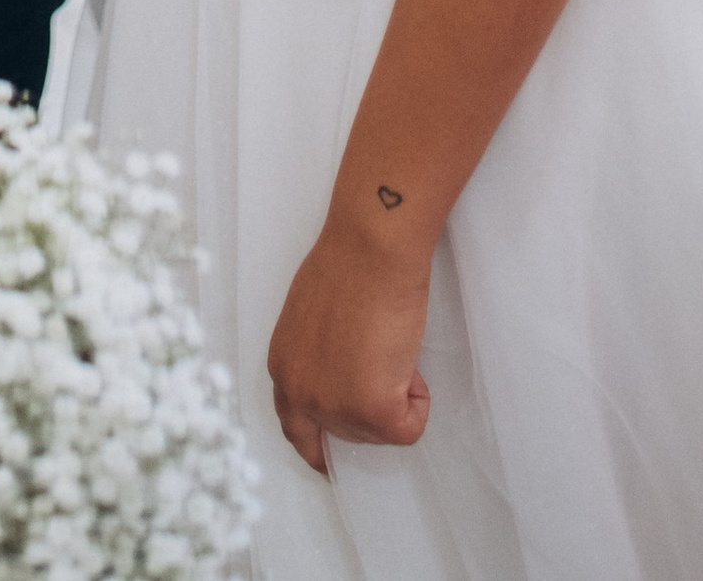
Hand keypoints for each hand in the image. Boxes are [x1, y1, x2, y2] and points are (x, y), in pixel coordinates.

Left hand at [267, 218, 433, 474]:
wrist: (372, 247)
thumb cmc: (348, 262)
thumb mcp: (311, 319)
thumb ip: (316, 355)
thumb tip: (341, 371)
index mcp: (283, 368)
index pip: (295, 427)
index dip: (316, 443)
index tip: (330, 456)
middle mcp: (301, 395)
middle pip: (343, 433)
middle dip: (368, 411)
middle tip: (383, 366)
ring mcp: (335, 406)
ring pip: (379, 431)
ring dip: (395, 396)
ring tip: (391, 344)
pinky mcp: (373, 408)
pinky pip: (409, 427)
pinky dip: (418, 403)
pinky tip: (408, 359)